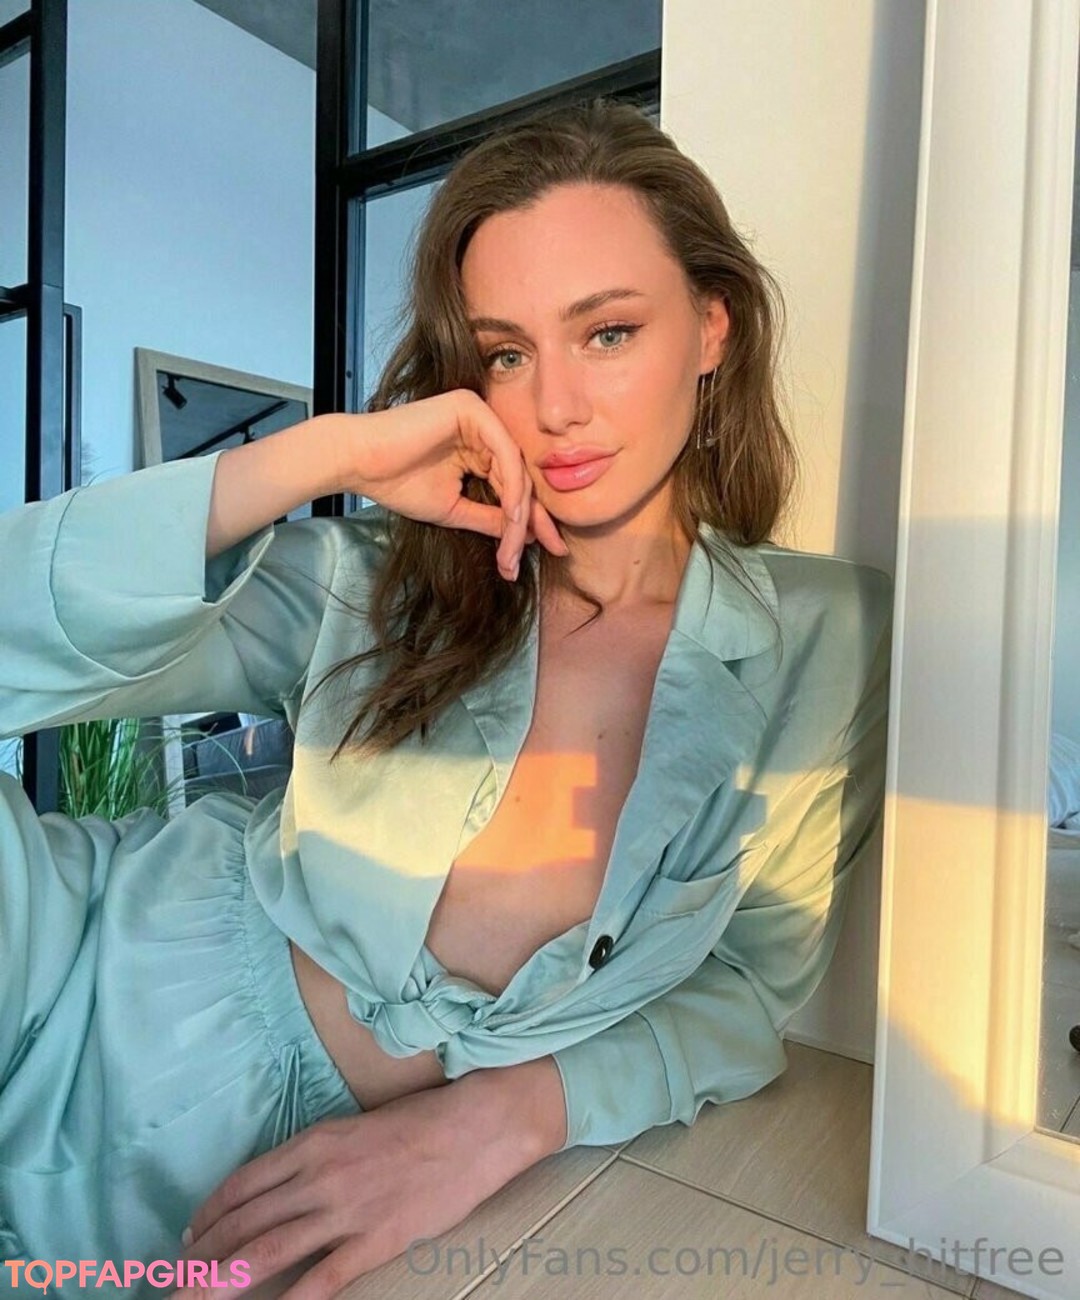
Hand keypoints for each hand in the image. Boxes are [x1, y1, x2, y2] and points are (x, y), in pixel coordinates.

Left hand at [169, 1071, 555, 1299]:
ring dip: (223, 1281)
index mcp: (313, 1143)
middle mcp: (318, 1176)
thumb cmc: (419, 1122)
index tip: (190, 1237)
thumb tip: (281, 1186)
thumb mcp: (354, 1128)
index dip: (210, 1214)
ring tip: (192, 1299)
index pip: (244, 1183)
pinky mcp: (375, 1241)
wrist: (474, 1127)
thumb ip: (316, 1156)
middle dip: (203, 1257)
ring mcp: (345, 1211)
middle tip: (173, 1282)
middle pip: (245, 1222)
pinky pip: (322, 1279)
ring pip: (268, 1251)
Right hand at [344, 390, 568, 580]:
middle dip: (537, 517)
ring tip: (515, 547)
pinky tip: (513, 517)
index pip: (515, 483)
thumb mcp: (454, 509)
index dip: (532, 518)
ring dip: (520, 513)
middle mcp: (483, 426)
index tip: (547, 548)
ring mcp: (479, 414)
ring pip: (516, 469)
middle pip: (522, 475)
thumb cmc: (397, 483)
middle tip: (553, 548)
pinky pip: (504, 453)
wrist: (358, 463)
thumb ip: (491, 517)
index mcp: (478, 444)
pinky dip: (511, 487)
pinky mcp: (471, 409)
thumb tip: (527, 534)